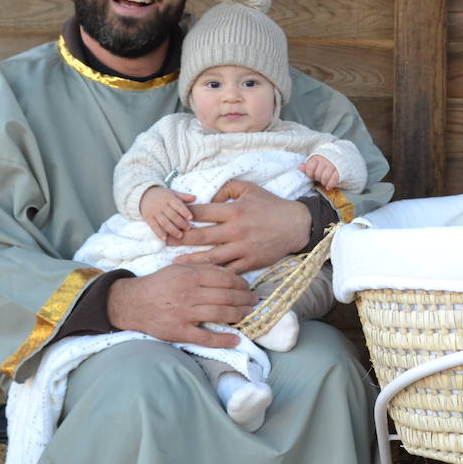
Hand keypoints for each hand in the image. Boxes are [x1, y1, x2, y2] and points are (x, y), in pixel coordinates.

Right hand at [106, 263, 255, 346]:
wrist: (133, 303)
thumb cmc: (159, 284)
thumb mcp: (179, 269)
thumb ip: (203, 269)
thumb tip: (229, 273)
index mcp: (190, 275)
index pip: (224, 278)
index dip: (241, 283)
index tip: (248, 286)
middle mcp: (189, 293)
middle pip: (226, 296)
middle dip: (245, 299)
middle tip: (254, 300)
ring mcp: (184, 314)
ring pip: (220, 314)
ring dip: (239, 315)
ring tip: (248, 313)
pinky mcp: (179, 331)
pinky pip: (205, 338)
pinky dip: (222, 339)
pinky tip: (236, 340)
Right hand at [139, 185, 195, 240]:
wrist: (144, 195)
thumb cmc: (162, 195)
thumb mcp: (173, 193)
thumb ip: (183, 196)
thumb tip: (195, 197)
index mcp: (169, 199)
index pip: (178, 205)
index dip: (184, 211)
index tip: (191, 218)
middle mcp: (162, 206)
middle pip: (172, 215)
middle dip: (181, 223)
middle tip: (188, 229)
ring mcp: (155, 212)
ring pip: (164, 222)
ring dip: (172, 230)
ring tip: (180, 236)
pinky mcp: (148, 218)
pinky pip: (154, 226)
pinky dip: (159, 233)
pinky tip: (165, 238)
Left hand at [175, 179, 310, 272]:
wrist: (296, 225)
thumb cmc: (270, 205)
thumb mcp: (249, 188)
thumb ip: (226, 188)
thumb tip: (207, 196)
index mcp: (234, 210)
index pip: (201, 213)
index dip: (184, 216)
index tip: (172, 219)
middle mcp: (236, 230)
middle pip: (200, 237)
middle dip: (180, 239)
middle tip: (166, 242)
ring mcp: (243, 248)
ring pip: (211, 257)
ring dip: (191, 260)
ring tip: (176, 263)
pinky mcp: (251, 262)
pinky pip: (229, 271)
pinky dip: (214, 274)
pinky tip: (201, 275)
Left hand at [300, 154, 340, 189]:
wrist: (339, 157)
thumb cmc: (324, 163)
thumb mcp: (315, 163)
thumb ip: (307, 166)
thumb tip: (299, 168)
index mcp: (317, 158)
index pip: (310, 167)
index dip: (310, 174)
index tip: (312, 175)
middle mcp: (325, 160)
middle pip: (318, 173)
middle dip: (318, 178)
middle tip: (319, 179)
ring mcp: (333, 165)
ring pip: (325, 177)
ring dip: (324, 182)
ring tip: (324, 183)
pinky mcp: (340, 170)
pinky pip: (334, 179)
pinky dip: (330, 184)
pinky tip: (328, 187)